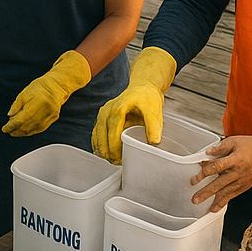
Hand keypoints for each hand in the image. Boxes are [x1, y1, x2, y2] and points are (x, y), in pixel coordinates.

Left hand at [3, 51, 90, 136]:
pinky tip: (25, 131)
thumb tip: (10, 116)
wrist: (56, 86)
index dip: (12, 125)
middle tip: (9, 131)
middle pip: (28, 125)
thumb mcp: (25, 93)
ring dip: (23, 133)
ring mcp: (50, 116)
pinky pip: (40, 128)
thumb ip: (17, 105)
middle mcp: (45, 111)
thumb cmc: (39, 87)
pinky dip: (31, 131)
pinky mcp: (53, 118)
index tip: (5, 129)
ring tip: (15, 132)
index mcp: (37, 102)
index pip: (22, 119)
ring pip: (34, 129)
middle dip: (16, 130)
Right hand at [91, 46, 176, 163]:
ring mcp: (103, 113)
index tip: (117, 157)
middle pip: (101, 132)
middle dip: (106, 149)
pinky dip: (98, 143)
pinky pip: (96, 132)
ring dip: (101, 147)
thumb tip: (153, 143)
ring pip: (96, 133)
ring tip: (111, 160)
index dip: (113, 144)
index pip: (112, 128)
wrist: (142, 88)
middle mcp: (107, 110)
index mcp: (119, 107)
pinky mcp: (102, 118)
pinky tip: (103, 152)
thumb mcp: (154, 110)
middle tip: (115, 162)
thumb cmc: (147, 98)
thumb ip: (154, 126)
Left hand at [190, 136, 251, 211]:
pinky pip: (231, 196)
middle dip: (206, 192)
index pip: (217, 168)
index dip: (205, 172)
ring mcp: (241, 182)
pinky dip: (223, 202)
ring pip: (225, 193)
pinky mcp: (243, 187)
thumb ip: (219, 148)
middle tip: (195, 199)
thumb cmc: (251, 146)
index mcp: (234, 160)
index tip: (195, 178)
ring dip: (212, 200)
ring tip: (201, 205)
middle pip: (219, 184)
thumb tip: (207, 152)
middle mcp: (237, 173)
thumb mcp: (234, 141)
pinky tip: (214, 208)